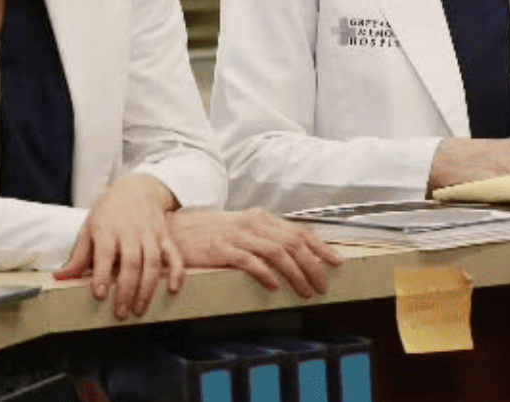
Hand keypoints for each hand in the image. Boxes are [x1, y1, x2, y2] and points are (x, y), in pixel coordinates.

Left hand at [53, 173, 180, 319]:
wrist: (137, 188)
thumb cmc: (110, 211)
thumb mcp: (90, 227)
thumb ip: (79, 256)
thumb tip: (60, 277)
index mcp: (108, 230)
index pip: (105, 254)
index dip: (103, 275)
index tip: (100, 294)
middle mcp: (130, 232)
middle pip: (131, 263)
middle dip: (126, 290)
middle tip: (121, 313)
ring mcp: (150, 234)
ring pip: (152, 263)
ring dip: (147, 289)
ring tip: (139, 309)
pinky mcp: (165, 236)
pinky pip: (174, 255)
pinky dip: (177, 272)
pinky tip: (173, 289)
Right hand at [165, 208, 344, 297]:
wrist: (173, 230)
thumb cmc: (207, 233)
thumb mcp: (240, 230)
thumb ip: (264, 238)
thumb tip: (292, 255)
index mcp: (260, 218)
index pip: (298, 230)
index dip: (321, 247)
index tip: (337, 261)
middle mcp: (252, 223)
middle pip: (293, 242)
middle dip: (313, 265)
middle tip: (322, 285)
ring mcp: (237, 235)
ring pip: (277, 252)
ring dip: (296, 273)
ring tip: (305, 290)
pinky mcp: (221, 249)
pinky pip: (249, 260)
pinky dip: (265, 273)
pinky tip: (274, 285)